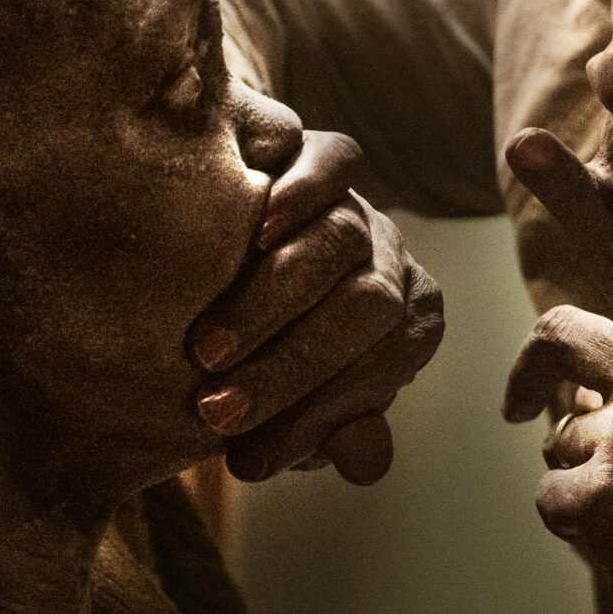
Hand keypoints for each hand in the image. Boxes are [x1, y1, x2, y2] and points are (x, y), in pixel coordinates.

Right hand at [187, 128, 445, 483]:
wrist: (208, 270)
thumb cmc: (256, 355)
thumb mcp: (288, 406)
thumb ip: (328, 429)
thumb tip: (366, 462)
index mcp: (406, 327)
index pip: (382, 367)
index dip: (313, 418)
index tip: (246, 461)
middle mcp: (392, 263)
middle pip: (367, 309)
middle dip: (289, 368)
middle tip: (215, 409)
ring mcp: (361, 205)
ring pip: (343, 241)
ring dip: (274, 299)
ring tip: (206, 349)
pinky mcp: (324, 152)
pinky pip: (337, 163)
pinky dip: (303, 195)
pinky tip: (255, 234)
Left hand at [501, 128, 612, 613]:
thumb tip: (589, 392)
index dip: (574, 197)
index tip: (527, 147)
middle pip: (558, 337)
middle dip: (533, 375)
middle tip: (518, 406)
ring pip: (559, 437)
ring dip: (587, 476)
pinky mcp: (599, 492)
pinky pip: (553, 498)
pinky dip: (584, 529)